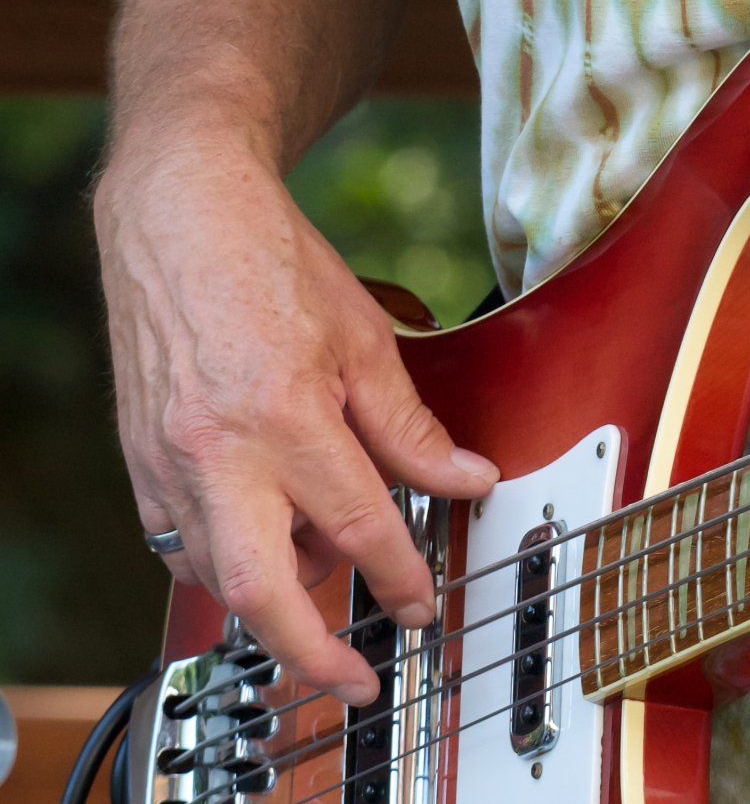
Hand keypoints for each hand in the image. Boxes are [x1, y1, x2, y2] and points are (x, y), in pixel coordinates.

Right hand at [95, 133, 496, 702]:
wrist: (183, 216)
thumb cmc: (272, 263)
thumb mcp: (364, 336)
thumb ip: (410, 423)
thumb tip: (466, 476)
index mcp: (284, 410)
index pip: (356, 522)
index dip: (400, 574)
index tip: (425, 604)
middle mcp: (218, 447)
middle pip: (261, 588)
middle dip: (311, 649)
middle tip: (354, 675)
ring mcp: (169, 461)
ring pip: (217, 574)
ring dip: (273, 593)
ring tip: (319, 570)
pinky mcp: (141, 464)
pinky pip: (181, 544)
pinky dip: (224, 558)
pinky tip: (260, 537)